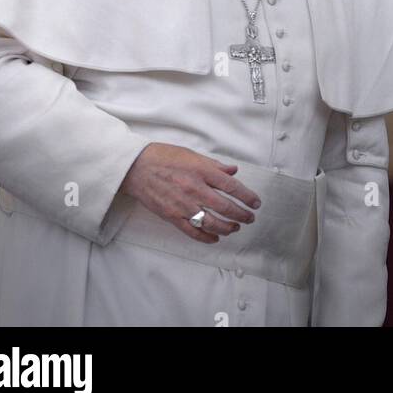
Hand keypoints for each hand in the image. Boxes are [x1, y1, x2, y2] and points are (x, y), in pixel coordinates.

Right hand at [120, 142, 260, 243]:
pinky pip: (192, 231)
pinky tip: (215, 238)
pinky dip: (206, 237)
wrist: (137, 167)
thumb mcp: (192, 155)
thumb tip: (234, 171)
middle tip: (250, 218)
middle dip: (241, 215)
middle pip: (224, 206)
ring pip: (211, 222)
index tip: (256, 203)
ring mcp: (183, 204)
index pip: (231, 186)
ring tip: (235, 228)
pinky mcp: (172, 216)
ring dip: (227, 227)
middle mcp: (194, 188)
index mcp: (202, 171)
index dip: (247, 196)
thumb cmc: (164, 157)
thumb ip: (214, 165)